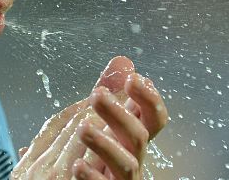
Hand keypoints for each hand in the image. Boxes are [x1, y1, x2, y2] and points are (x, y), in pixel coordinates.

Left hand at [11, 56, 168, 178]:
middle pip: (139, 137)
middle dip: (121, 113)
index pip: (151, 118)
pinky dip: (92, 177)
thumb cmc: (82, 158)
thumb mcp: (91, 121)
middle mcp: (130, 160)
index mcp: (128, 139)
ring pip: (127, 164)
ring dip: (106, 144)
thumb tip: (124, 60)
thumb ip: (108, 96)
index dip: (149, 99)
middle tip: (96, 94)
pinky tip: (78, 165)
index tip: (134, 79)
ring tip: (83, 129)